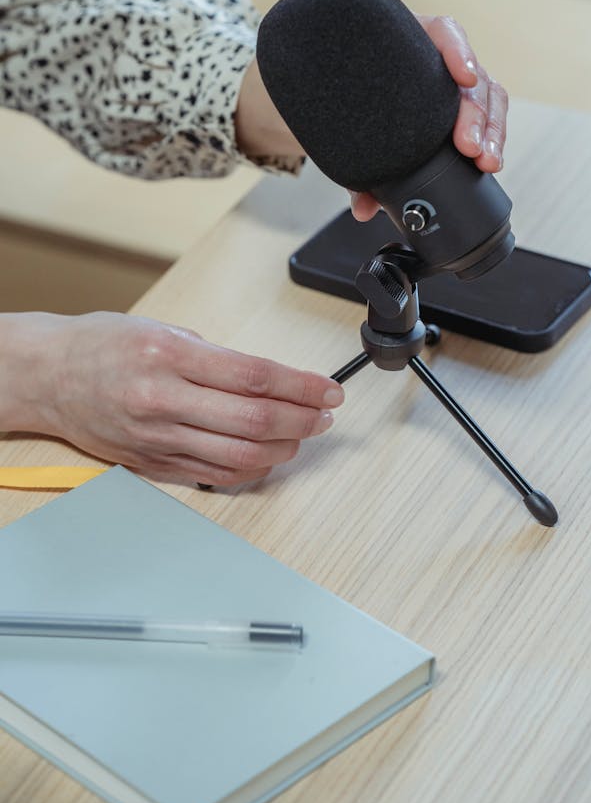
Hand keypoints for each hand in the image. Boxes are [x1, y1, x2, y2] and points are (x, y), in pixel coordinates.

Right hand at [2, 312, 342, 485]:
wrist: (49, 377)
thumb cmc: (104, 346)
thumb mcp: (165, 329)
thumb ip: (217, 358)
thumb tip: (272, 381)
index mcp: (170, 355)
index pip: (255, 377)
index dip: (302, 386)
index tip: (329, 390)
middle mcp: (163, 399)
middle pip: (254, 420)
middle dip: (303, 419)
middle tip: (325, 415)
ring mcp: (157, 437)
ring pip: (239, 454)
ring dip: (284, 447)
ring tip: (304, 435)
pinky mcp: (153, 463)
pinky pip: (214, 474)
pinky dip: (251, 468)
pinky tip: (269, 455)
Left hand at [350, 15, 507, 220]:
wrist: (347, 87)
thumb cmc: (352, 95)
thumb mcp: (348, 123)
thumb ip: (355, 166)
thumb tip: (364, 208)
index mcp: (410, 42)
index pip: (443, 32)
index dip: (457, 51)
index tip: (464, 77)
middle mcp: (439, 57)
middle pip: (470, 76)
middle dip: (476, 113)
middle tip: (470, 147)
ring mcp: (456, 79)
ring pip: (489, 96)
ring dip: (493, 130)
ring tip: (487, 161)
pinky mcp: (465, 102)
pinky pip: (489, 115)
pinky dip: (493, 138)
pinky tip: (490, 161)